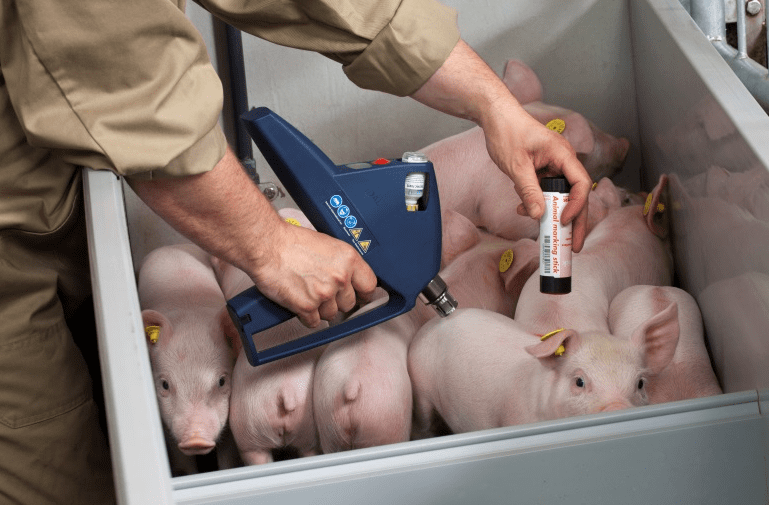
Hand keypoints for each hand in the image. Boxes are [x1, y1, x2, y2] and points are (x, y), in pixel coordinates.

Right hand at [250, 220, 377, 327]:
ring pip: (331, 314)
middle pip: (349, 304)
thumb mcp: (327, 245)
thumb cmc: (291, 242)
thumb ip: (342, 263)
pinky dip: (305, 316)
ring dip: (320, 309)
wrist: (267, 246)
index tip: (359, 296)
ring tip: (307, 292)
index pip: (369, 285)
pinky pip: (313, 322)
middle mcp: (339, 277)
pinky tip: (299, 302)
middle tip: (323, 292)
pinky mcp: (306, 306)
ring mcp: (324, 294)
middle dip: (337, 301)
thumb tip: (349, 277)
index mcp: (348, 259)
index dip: (363, 293)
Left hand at [480, 102, 590, 251]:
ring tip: (538, 226)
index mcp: (563, 154)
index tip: (562, 221)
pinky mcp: (545, 169)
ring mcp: (555, 165)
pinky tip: (523, 206)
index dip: (576, 206)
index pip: (582, 184)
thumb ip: (528, 190)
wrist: (496, 117)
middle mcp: (564, 160)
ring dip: (550, 211)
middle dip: (574, 221)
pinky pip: (547, 190)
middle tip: (573, 246)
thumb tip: (539, 215)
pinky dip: (538, 201)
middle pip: (577, 195)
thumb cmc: (507, 133)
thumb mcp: (516, 166)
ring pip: (561, 195)